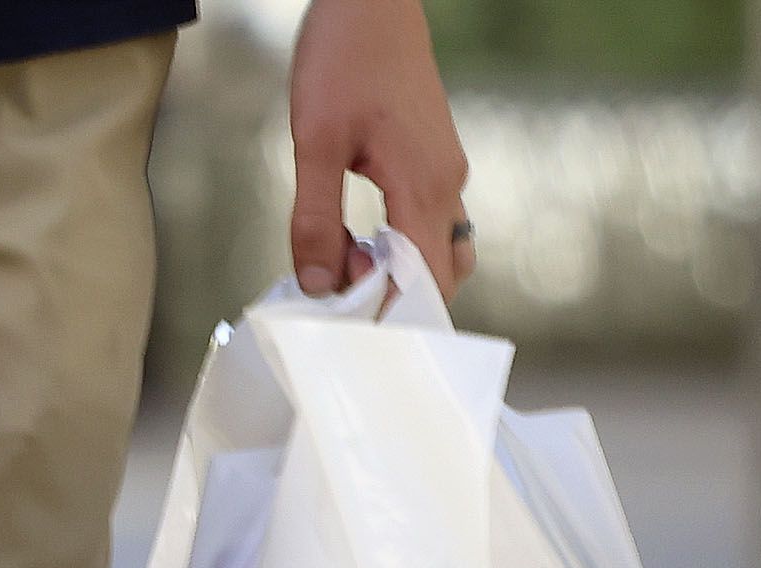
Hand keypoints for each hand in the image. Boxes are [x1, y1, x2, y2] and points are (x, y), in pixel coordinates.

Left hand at [289, 0, 472, 300]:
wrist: (371, 3)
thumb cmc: (343, 61)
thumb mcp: (314, 143)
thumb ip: (314, 221)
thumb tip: (319, 286)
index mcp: (423, 186)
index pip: (422, 282)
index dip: (390, 320)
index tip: (348, 341)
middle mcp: (446, 186)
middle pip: (438, 278)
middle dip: (392, 304)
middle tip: (333, 305)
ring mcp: (444, 175)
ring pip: (434, 254)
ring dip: (393, 277)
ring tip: (336, 269)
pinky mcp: (431, 165)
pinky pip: (424, 228)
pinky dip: (394, 250)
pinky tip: (349, 245)